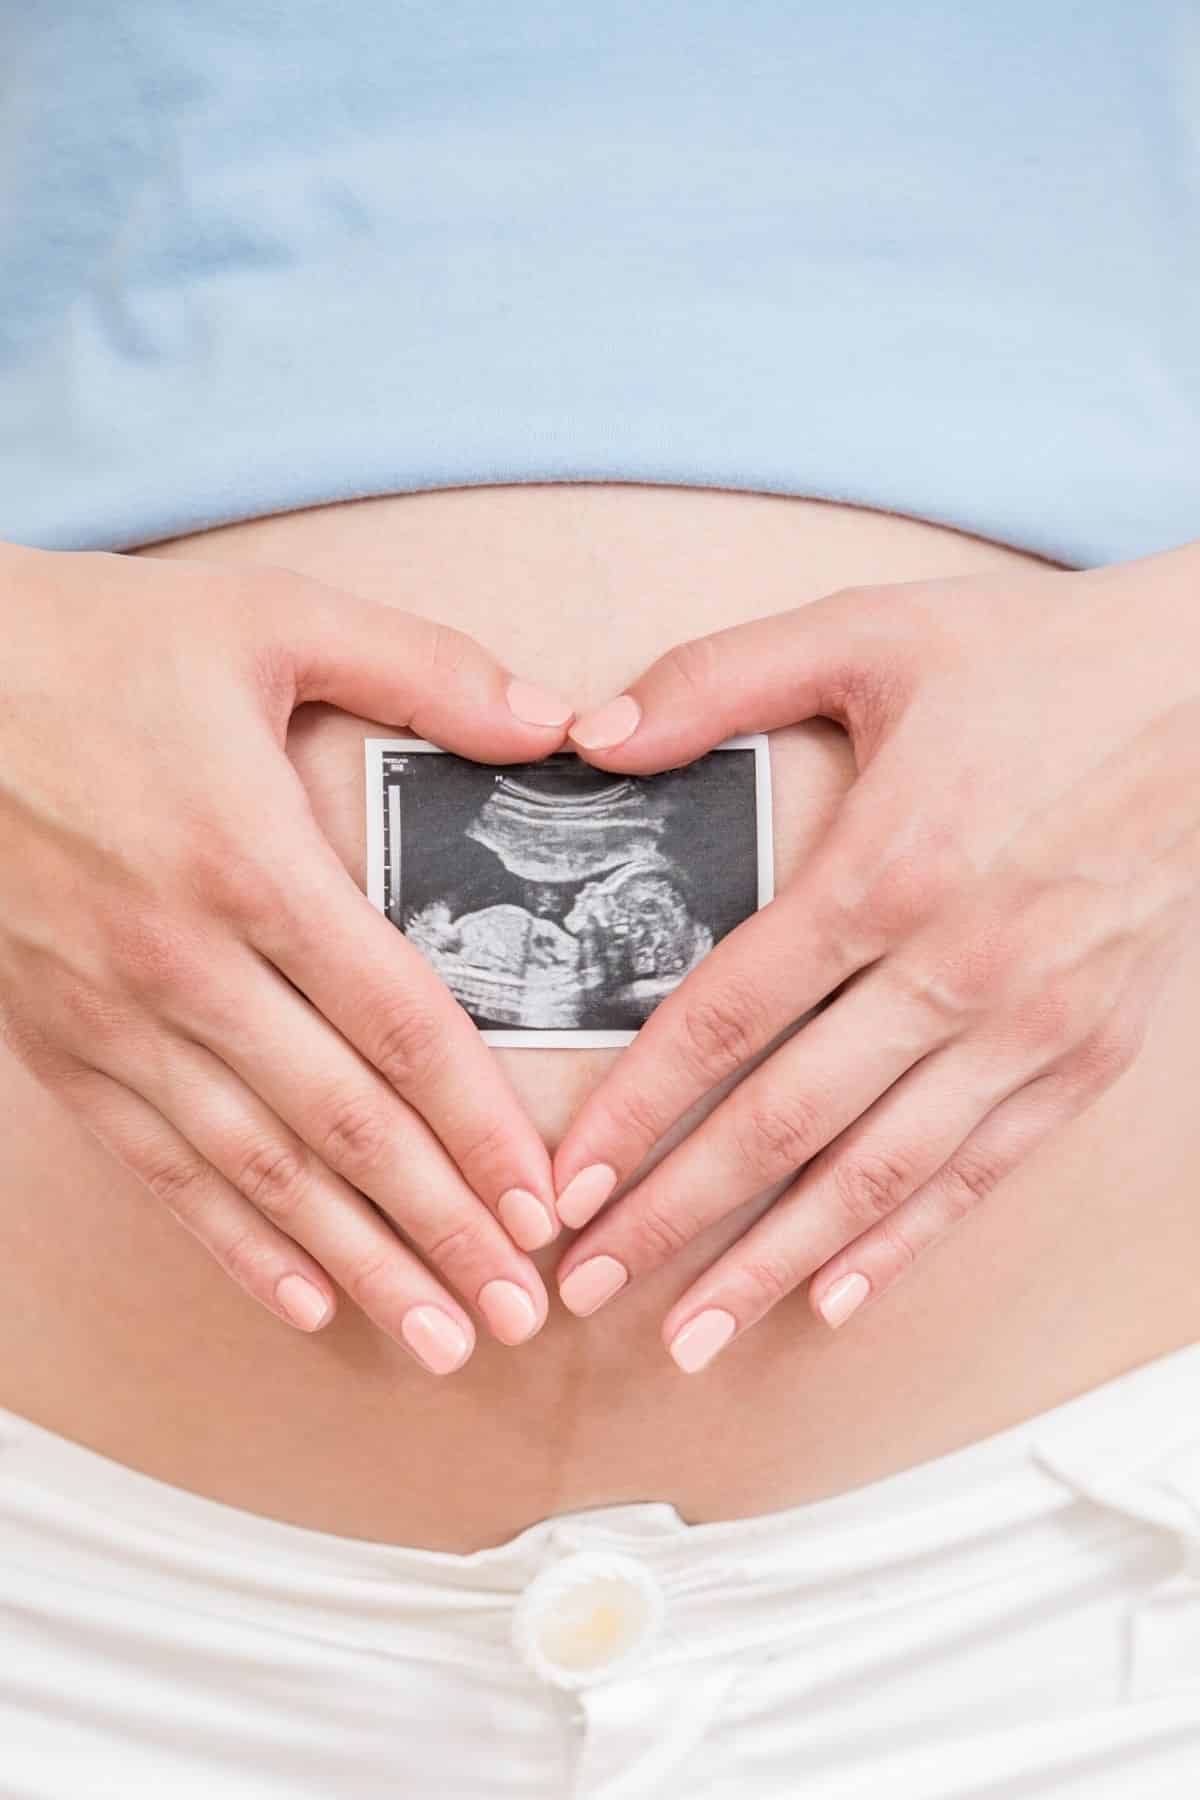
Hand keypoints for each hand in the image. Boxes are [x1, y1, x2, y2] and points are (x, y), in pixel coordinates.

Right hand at [0, 541, 574, 1370]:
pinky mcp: (59, 1042)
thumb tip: (555, 723)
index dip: (477, 1125)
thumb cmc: (95, 646)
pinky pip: (154, 1165)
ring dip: (352, 1262)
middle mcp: (184, 962)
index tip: (542, 1203)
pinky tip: (298, 1298)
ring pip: (255, 1169)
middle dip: (439, 1228)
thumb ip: (425, 669)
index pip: (397, 1026)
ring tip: (436, 1336)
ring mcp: (113, 1015)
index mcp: (251, 861)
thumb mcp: (271, 620)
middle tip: (516, 1312)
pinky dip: (228, 1239)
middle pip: (341, 1124)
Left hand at [550, 544, 1199, 1367]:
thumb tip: (587, 733)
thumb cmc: (1037, 663)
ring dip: (774, 1262)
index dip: (635, 1111)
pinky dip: (908, 1244)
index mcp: (885, 871)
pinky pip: (982, 1173)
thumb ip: (715, 678)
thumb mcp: (867, 633)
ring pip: (879, 1175)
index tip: (563, 1182)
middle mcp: (953, 969)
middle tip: (585, 1287)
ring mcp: (1027, 1026)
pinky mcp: (1083, 1054)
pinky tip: (837, 1299)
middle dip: (674, 1216)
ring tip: (690, 1332)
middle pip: (785, 1123)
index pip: (726, 1019)